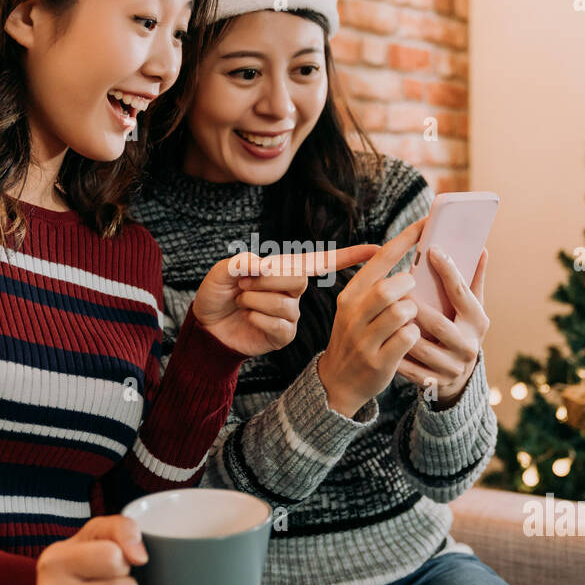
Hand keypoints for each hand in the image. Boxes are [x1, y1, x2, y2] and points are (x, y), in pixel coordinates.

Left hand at [192, 242, 380, 356]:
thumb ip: (241, 263)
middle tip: (243, 284)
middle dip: (266, 280)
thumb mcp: (222, 272)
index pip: (323, 261)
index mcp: (286, 269)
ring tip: (242, 301)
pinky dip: (257, 318)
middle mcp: (294, 291)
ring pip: (285, 304)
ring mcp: (291, 314)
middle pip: (298, 279)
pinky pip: (279, 325)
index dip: (350, 255)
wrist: (206, 327)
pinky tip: (249, 318)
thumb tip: (263, 265)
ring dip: (255, 300)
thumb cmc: (217, 294)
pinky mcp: (284, 335)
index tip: (378, 249)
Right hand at [316, 217, 426, 416]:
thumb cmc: (357, 337)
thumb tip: (407, 254)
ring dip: (414, 312)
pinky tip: (409, 338)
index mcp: (350, 294)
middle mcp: (353, 314)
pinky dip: (415, 335)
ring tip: (410, 318)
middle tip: (414, 290)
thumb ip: (376, 285)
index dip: (407, 238)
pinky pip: (408, 338)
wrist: (338, 381)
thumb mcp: (356, 308)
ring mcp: (364, 339)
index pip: (381, 258)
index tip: (428, 222)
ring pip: (402, 312)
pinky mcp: (378, 361)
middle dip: (410, 285)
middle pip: (390, 287)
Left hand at [398, 247, 488, 407]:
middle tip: (396, 288)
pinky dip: (394, 354)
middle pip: (439, 324)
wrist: (459, 378)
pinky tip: (379, 340)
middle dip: (416, 307)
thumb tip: (481, 249)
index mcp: (478, 322)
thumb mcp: (472, 309)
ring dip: (400, 331)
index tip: (432, 249)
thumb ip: (474, 281)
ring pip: (421, 348)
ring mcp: (451, 367)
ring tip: (383, 313)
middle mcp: (468, 346)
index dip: (448, 271)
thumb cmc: (461, 331)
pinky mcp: (433, 382)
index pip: (462, 293)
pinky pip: (409, 368)